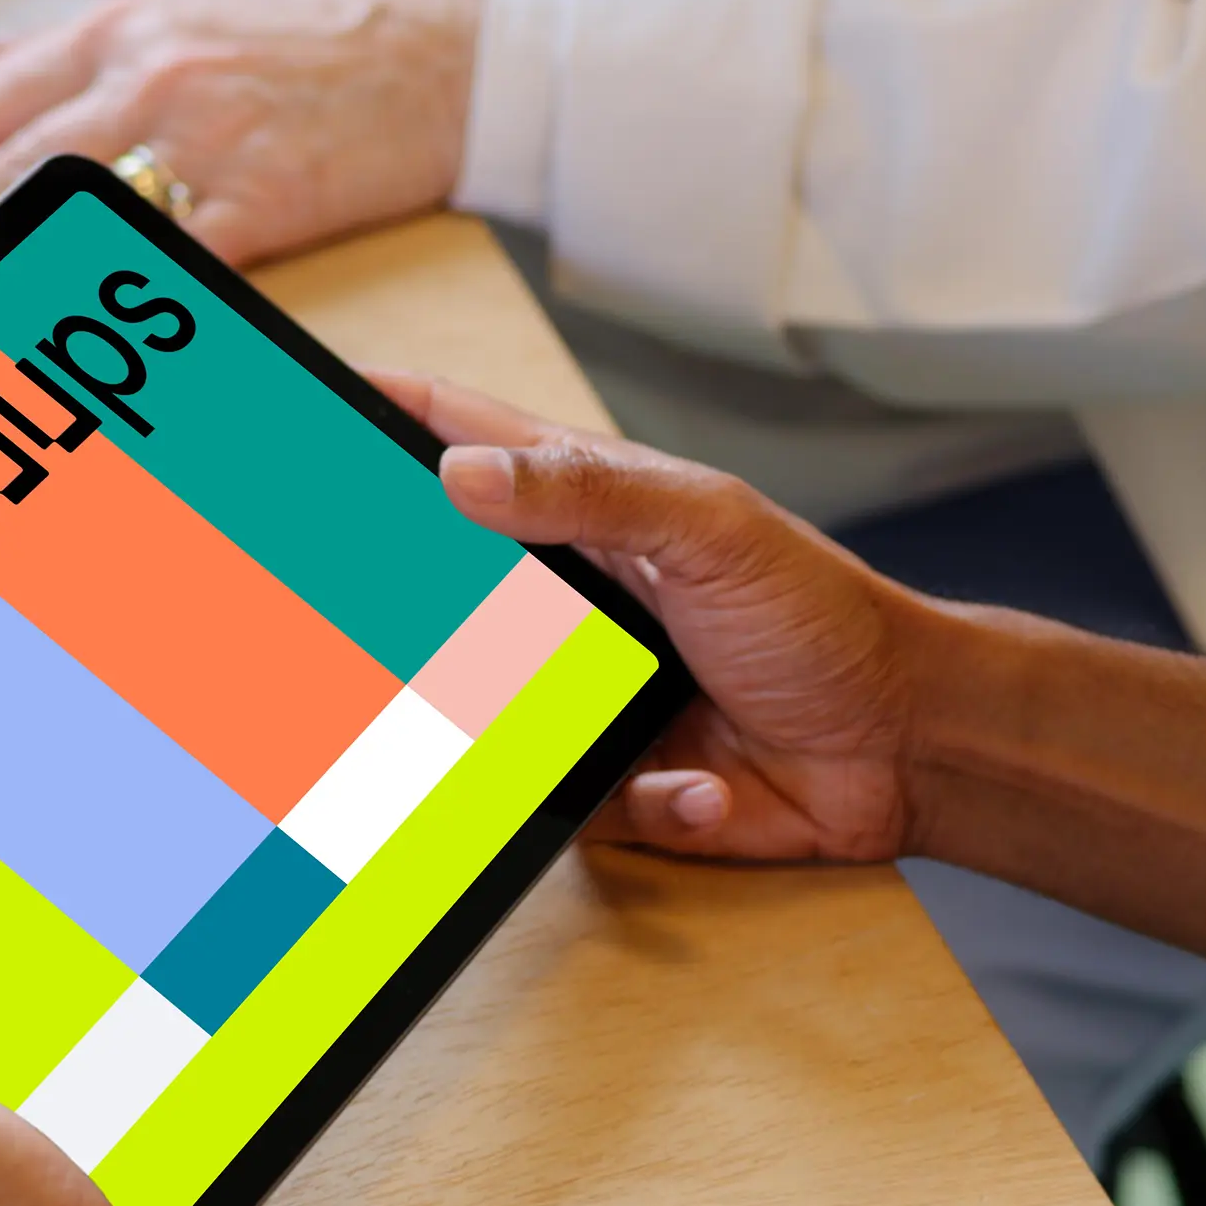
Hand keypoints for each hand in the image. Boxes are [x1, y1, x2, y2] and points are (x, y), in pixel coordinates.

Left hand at [0, 0, 478, 297]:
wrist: (448, 55)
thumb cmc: (323, 36)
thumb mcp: (186, 9)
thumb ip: (74, 43)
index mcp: (127, 32)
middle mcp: (152, 78)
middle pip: (13, 159)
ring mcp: (206, 139)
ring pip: (69, 210)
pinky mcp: (263, 201)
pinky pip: (170, 260)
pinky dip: (111, 297)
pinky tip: (56, 329)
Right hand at [381, 374, 928, 865]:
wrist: (907, 745)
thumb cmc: (826, 617)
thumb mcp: (710, 528)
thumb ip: (587, 489)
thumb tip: (459, 471)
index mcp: (588, 508)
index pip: (458, 437)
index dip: (378, 412)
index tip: (298, 401)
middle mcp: (570, 596)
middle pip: (439, 586)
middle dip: (407, 607)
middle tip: (378, 617)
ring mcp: (580, 689)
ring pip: (476, 711)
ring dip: (518, 732)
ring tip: (606, 724)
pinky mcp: (606, 778)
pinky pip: (561, 803)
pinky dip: (640, 797)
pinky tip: (704, 782)